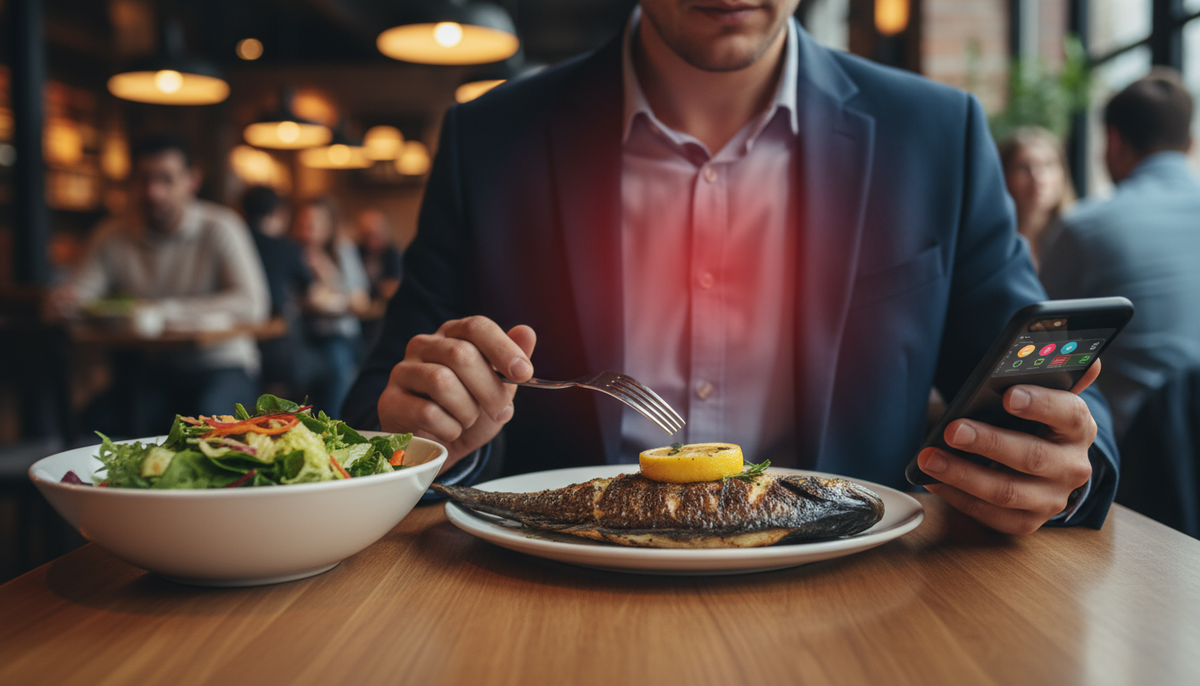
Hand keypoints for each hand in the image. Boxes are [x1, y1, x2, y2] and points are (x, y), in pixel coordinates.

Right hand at [377, 316, 535, 473]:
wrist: (438, 447)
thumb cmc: (468, 411)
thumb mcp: (498, 388)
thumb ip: (512, 361)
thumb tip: (526, 332)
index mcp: (453, 335)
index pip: (476, 327)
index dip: (503, 348)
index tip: (524, 373)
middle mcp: (424, 345)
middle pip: (461, 355)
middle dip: (490, 389)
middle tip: (501, 411)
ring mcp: (403, 371)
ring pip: (442, 382)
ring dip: (467, 410)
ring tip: (468, 420)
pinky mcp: (390, 401)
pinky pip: (427, 412)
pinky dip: (449, 428)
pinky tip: (449, 431)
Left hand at [917, 360, 1101, 533]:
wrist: (1045, 467)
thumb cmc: (1035, 422)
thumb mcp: (1046, 396)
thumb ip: (1058, 375)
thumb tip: (1092, 356)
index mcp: (1078, 426)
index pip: (1068, 412)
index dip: (1040, 404)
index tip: (1009, 394)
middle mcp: (1072, 466)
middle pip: (1031, 456)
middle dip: (988, 442)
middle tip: (952, 429)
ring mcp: (1051, 498)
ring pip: (1006, 491)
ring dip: (963, 475)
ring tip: (929, 458)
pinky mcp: (1028, 522)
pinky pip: (991, 515)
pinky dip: (958, 498)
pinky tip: (933, 481)